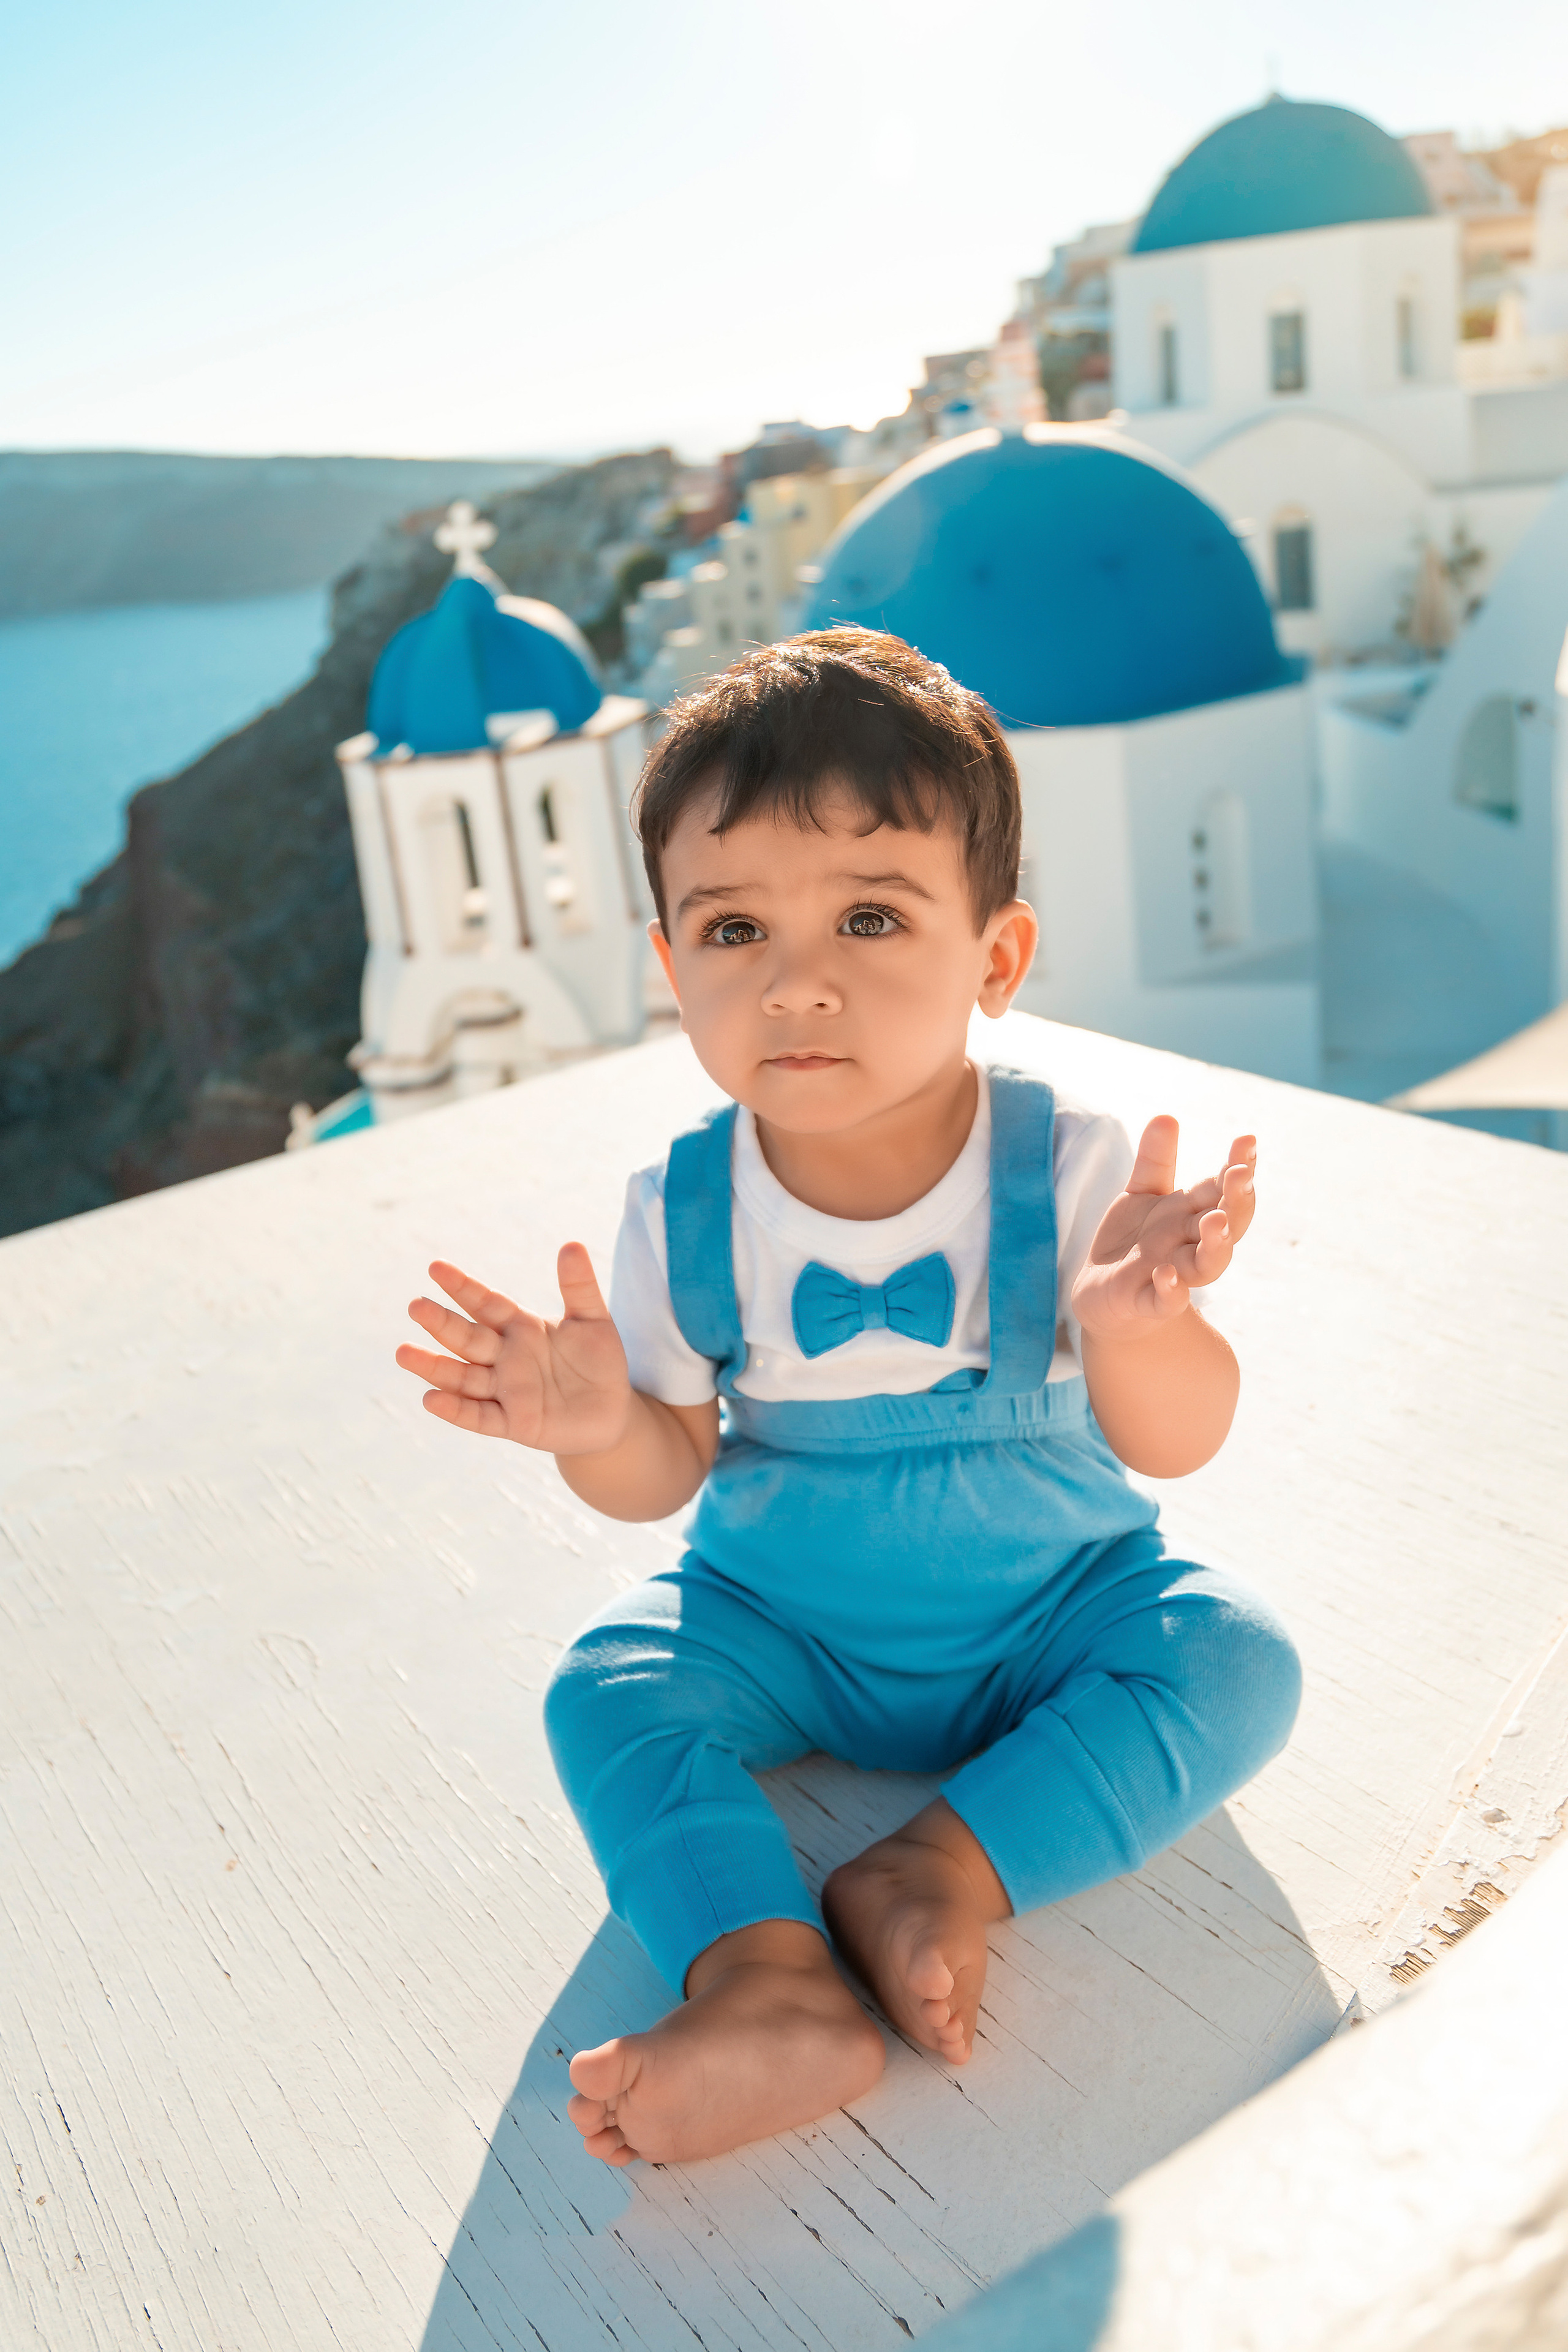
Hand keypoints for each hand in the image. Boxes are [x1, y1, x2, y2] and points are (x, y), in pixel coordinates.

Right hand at [395, 1247, 631, 1452]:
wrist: (612, 1412)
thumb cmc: (598, 1362)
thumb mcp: (593, 1320)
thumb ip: (579, 1286)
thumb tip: (572, 1244)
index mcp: (520, 1328)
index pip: (485, 1304)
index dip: (462, 1287)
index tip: (436, 1268)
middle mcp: (505, 1358)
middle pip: (467, 1338)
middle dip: (441, 1323)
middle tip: (415, 1305)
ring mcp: (505, 1391)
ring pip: (462, 1377)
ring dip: (434, 1367)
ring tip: (403, 1352)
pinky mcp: (514, 1423)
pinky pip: (480, 1416)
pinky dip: (456, 1409)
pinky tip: (430, 1399)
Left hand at [1071, 1120, 1255, 1341]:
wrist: (1104, 1295)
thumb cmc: (1135, 1241)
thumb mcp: (1141, 1194)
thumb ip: (1155, 1161)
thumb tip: (1167, 1116)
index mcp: (1193, 1214)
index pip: (1222, 1188)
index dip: (1238, 1166)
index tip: (1247, 1140)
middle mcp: (1191, 1244)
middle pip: (1226, 1223)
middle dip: (1236, 1201)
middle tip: (1240, 1175)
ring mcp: (1175, 1274)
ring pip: (1207, 1264)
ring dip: (1215, 1244)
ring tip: (1216, 1221)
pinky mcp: (1149, 1302)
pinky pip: (1166, 1300)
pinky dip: (1170, 1290)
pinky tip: (1166, 1274)